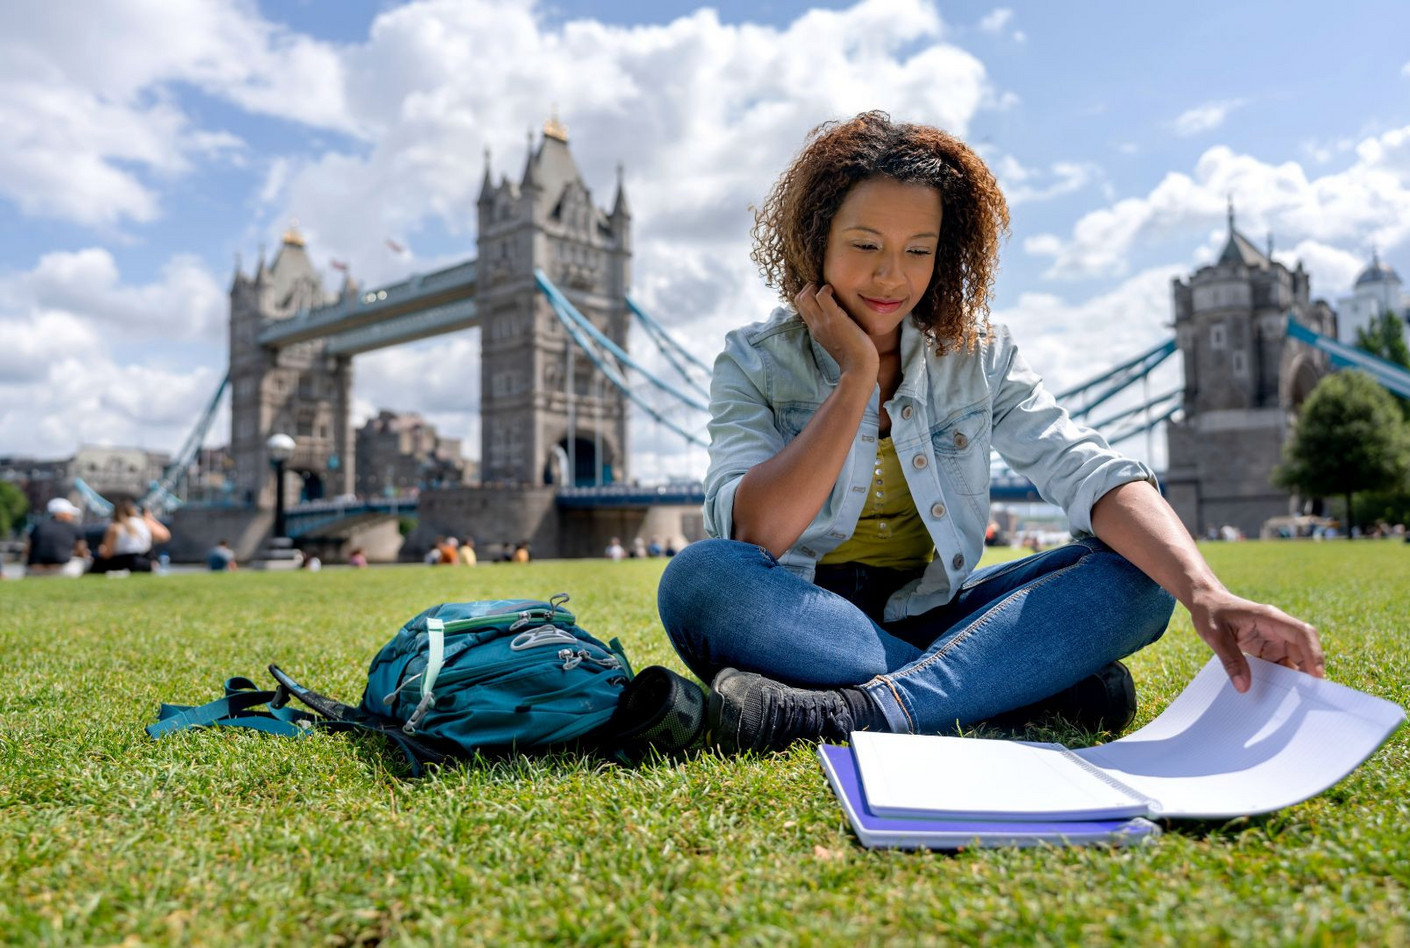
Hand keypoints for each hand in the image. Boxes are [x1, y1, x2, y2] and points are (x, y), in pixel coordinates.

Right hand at [794, 283, 876, 378]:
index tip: (821, 294)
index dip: (808, 296)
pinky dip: (826, 288)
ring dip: (816, 286)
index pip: (800, 308)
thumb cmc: (854, 356)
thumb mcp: (837, 341)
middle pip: (798, 299)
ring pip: (805, 296)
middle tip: (824, 288)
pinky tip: (836, 292)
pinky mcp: (834, 318)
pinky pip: (821, 295)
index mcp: (815, 330)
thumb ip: (833, 330)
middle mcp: (815, 325)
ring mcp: (823, 321)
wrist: (859, 367)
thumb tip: (840, 319)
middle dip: (809, 288)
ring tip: (829, 289)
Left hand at [1188, 588, 1324, 692]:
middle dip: (1309, 671)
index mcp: (1269, 618)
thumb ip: (1230, 660)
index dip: (1314, 653)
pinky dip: (1282, 679)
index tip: (1317, 675)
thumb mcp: (1214, 636)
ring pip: (1296, 660)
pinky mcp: (1268, 648)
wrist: (1206, 602)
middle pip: (1304, 649)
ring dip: (1295, 678)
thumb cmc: (1210, 613)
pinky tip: (1278, 694)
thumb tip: (1244, 687)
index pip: (1301, 633)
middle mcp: (1278, 628)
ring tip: (1292, 701)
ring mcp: (1275, 639)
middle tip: (1309, 698)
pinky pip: (1282, 664)